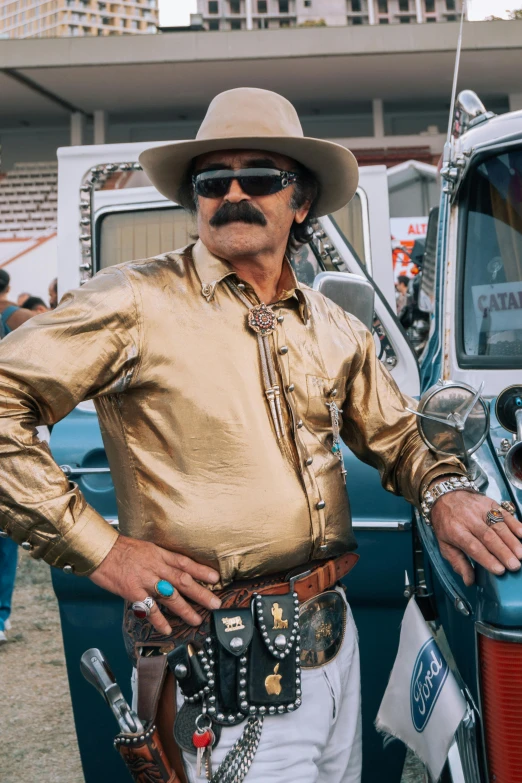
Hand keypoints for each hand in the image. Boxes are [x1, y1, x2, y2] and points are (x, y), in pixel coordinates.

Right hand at [89, 535, 220, 633]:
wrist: (100, 551)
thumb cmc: (120, 549)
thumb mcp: (145, 549)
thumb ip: (160, 560)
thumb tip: (174, 570)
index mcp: (159, 554)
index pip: (185, 563)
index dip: (201, 571)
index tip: (216, 578)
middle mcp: (156, 567)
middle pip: (183, 580)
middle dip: (201, 593)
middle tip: (215, 603)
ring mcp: (145, 580)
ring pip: (171, 596)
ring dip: (186, 609)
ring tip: (197, 619)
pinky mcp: (133, 592)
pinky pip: (150, 608)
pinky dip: (159, 620)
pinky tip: (168, 628)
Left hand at [431, 491, 521, 585]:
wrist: (445, 496)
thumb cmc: (446, 523)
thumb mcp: (444, 544)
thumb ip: (457, 562)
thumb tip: (469, 580)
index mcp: (455, 530)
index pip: (473, 546)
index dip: (487, 558)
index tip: (499, 570)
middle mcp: (468, 519)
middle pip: (488, 536)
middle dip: (503, 552)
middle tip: (514, 565)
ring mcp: (480, 510)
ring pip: (498, 525)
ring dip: (511, 541)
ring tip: (520, 554)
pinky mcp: (490, 503)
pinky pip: (504, 513)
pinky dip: (515, 524)